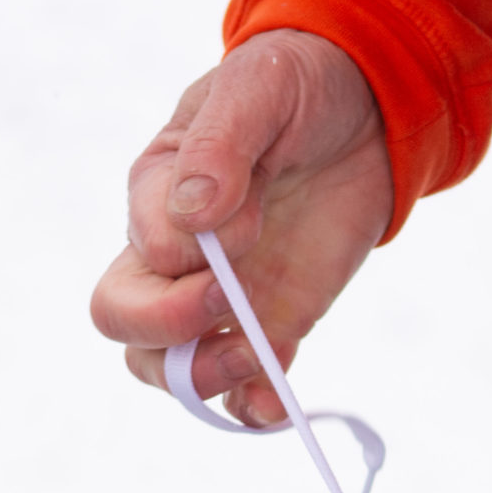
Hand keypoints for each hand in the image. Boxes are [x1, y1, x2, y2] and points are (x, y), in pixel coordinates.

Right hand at [90, 29, 392, 428]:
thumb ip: (220, 147)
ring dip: (206, 377)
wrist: (366, 106)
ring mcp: (219, 296)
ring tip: (260, 355)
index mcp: (155, 194)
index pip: (140, 259)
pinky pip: (244, 385)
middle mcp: (174, 256)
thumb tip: (192, 215)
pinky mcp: (271, 322)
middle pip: (125, 322)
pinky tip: (277, 402)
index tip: (249, 217)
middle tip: (233, 306)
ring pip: (168, 367)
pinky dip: (253, 406)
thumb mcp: (258, 90)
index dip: (189, 258)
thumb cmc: (294, 86)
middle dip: (171, 332)